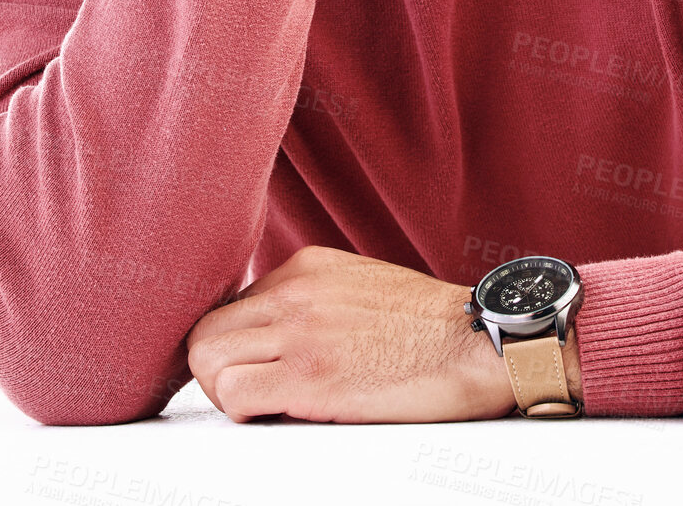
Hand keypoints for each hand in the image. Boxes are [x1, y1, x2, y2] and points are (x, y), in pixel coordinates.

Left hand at [185, 245, 520, 423]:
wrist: (478, 341)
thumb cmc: (431, 324)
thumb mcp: (362, 284)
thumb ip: (316, 297)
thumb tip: (279, 329)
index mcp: (308, 266)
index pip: (230, 307)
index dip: (236, 346)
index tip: (255, 368)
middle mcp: (296, 291)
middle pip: (204, 332)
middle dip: (217, 370)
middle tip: (249, 393)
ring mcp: (301, 332)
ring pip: (207, 362)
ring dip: (226, 393)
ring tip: (264, 406)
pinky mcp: (310, 377)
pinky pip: (235, 396)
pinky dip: (244, 413)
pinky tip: (279, 415)